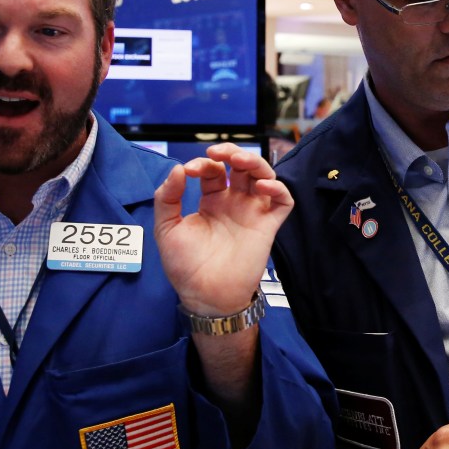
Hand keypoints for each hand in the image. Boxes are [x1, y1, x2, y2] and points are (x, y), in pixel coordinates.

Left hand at [153, 143, 292, 316]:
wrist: (205, 295)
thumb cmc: (185, 266)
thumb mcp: (166, 228)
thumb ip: (167, 198)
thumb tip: (176, 169)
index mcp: (211, 202)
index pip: (213, 171)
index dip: (202, 164)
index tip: (187, 171)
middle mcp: (234, 203)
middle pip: (241, 167)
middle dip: (231, 153)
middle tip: (216, 152)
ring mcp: (252, 213)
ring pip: (263, 176)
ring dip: (254, 162)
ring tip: (239, 160)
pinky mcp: (268, 226)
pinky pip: (282, 201)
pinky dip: (278, 189)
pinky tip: (263, 186)